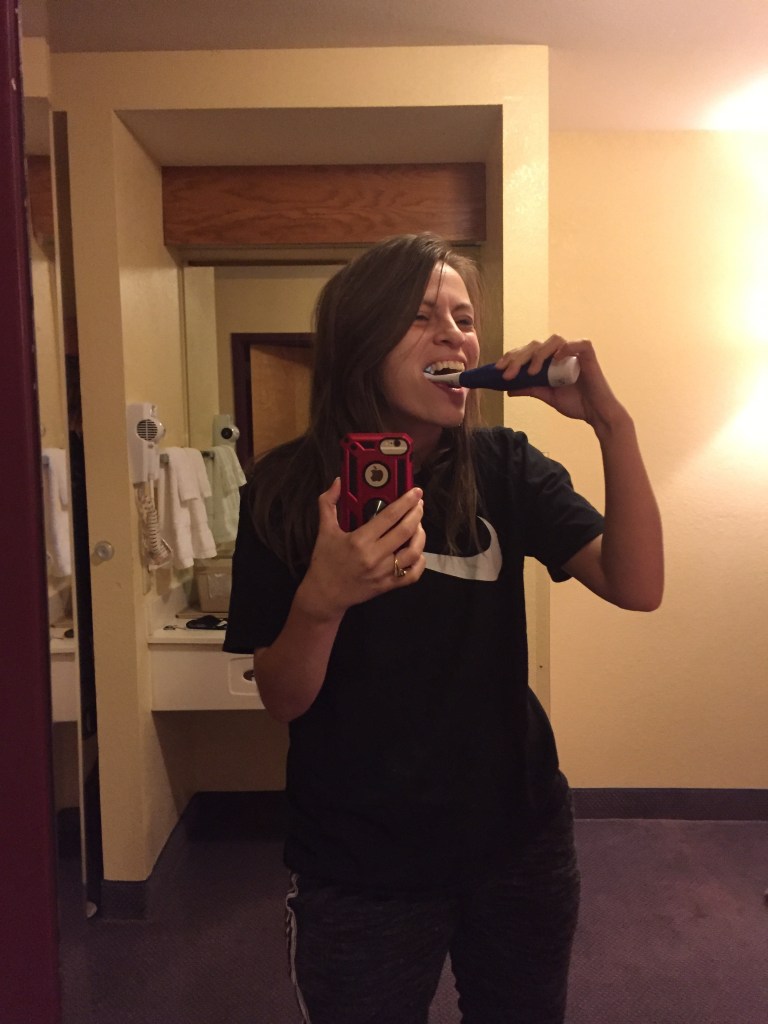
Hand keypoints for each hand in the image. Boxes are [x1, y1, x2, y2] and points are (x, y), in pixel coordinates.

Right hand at [296, 478, 426, 619]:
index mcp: (359, 540)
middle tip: (419, 504)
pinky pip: (412, 574)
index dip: (406, 502)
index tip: (416, 492)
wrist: (324, 594)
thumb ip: (328, 503)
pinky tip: (417, 551)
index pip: (389, 516)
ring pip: (413, 552)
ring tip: (418, 525)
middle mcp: (374, 556)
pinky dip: (419, 562)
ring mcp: (383, 573)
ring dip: (420, 536)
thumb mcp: (324, 531)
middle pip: (405, 532)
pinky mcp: (388, 586)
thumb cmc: (324, 561)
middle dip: (417, 514)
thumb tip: (338, 481)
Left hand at [496, 336, 626, 431]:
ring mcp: (574, 352)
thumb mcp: (546, 395)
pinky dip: (565, 348)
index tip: (498, 370)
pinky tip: (554, 360)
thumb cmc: (575, 403)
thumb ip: (529, 389)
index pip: (527, 350)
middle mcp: (560, 352)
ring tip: (530, 373)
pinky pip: (578, 343)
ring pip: (553, 340)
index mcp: (549, 360)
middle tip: (508, 374)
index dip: (511, 357)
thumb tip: (508, 389)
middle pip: (535, 344)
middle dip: (518, 358)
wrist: (596, 414)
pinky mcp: (588, 355)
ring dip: (538, 355)